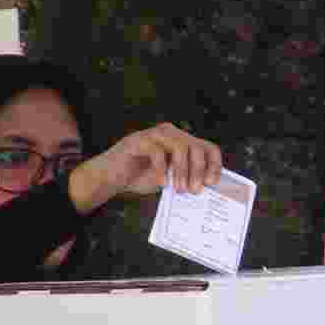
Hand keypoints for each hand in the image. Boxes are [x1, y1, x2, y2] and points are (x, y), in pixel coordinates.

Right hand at [69, 123, 222, 213]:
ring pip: (180, 146)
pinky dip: (161, 169)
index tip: (212, 182)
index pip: (207, 147)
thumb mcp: (169, 179)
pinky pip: (156, 151)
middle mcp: (170, 134)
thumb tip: (205, 187)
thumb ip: (185, 178)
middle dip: (198, 170)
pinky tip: (161, 183)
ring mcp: (154, 135)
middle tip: (194, 190)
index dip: (214, 164)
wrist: (110, 178)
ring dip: (182, 170)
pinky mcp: (138, 140)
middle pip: (196, 146)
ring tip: (179, 189)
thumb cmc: (140, 177)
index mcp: (181, 141)